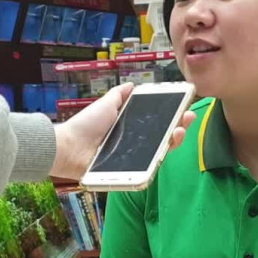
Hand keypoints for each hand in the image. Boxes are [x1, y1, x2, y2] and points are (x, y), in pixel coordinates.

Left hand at [50, 83, 196, 179]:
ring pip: (159, 153)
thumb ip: (119, 95)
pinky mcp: (128, 172)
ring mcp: (132, 159)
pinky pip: (147, 168)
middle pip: (163, 138)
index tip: (184, 109)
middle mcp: (134, 144)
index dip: (172, 117)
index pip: (157, 124)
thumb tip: (132, 85)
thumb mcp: (106, 104)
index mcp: (130, 129)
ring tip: (179, 132)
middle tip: (188, 118)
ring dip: (173, 142)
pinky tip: (167, 149)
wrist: (69, 147)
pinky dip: (158, 160)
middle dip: (179, 127)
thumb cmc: (86, 125)